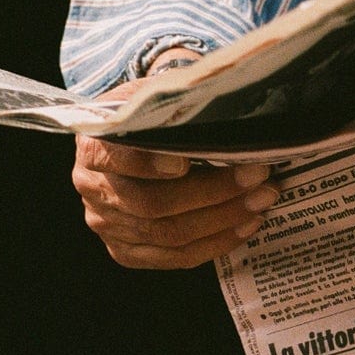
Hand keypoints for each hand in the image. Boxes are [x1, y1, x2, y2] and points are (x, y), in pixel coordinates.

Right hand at [72, 53, 281, 270]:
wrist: (127, 140)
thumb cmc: (147, 116)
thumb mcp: (152, 96)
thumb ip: (175, 101)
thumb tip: (226, 98)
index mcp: (93, 146)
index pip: (118, 159)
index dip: (149, 164)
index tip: (185, 161)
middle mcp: (92, 188)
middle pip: (151, 204)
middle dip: (212, 193)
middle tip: (258, 176)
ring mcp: (107, 224)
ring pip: (167, 235)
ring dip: (222, 221)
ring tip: (261, 200)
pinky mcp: (124, 250)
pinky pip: (171, 259)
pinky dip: (213, 245)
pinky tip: (245, 226)